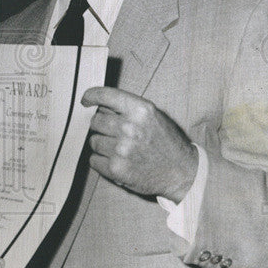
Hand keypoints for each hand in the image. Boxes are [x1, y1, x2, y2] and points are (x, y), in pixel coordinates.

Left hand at [81, 86, 197, 201]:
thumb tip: (99, 105)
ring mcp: (122, 149)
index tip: (86, 101)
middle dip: (101, 126)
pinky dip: (101, 161)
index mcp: (140, 110)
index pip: (105, 95)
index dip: (91, 96)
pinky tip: (116, 161)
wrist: (181, 171)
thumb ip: (128, 109)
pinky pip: (93, 160)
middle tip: (114, 134)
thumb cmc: (166, 142)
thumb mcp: (153, 116)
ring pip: (93, 141)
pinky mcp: (116, 168)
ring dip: (102, 145)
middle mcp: (130, 127)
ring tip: (119, 149)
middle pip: (95, 120)